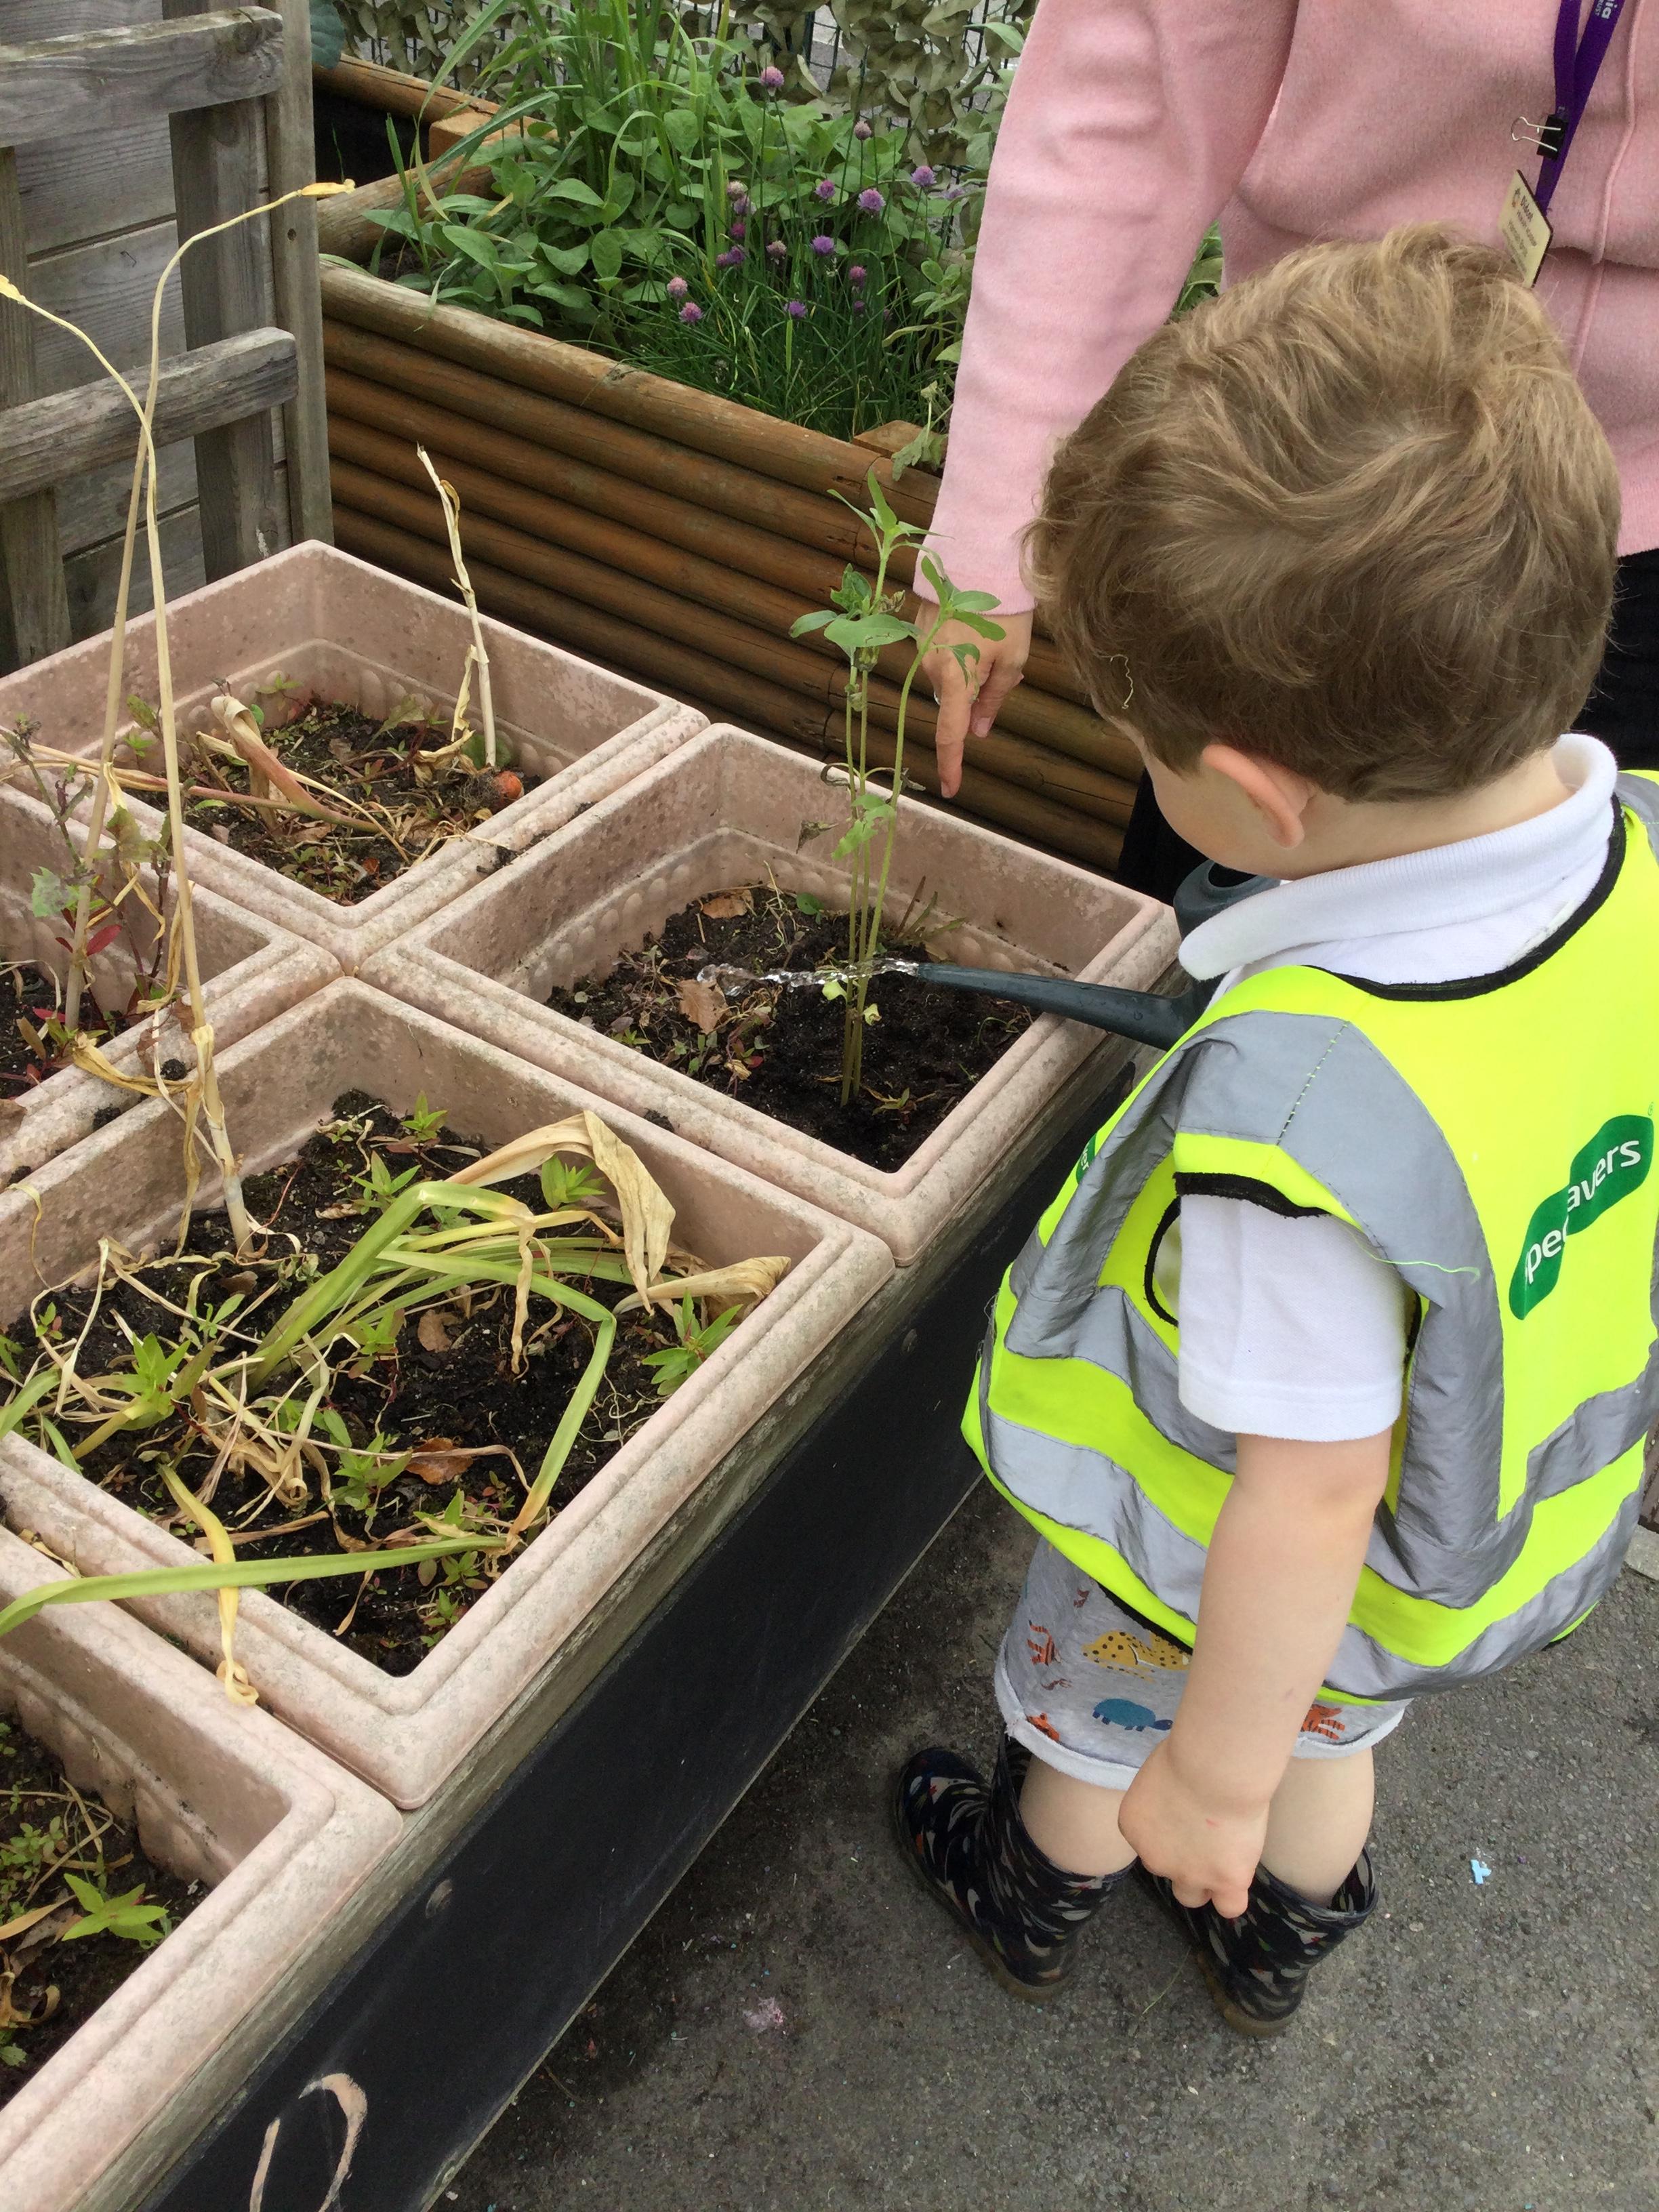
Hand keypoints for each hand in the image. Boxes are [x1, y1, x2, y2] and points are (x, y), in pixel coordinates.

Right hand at [920, 608, 1032, 798]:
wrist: (979, 555)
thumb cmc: (1003, 609)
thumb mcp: (1013, 658)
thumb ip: (994, 699)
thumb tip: (979, 730)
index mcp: (955, 678)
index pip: (950, 733)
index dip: (952, 764)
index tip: (951, 789)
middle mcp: (930, 667)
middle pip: (954, 700)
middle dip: (976, 694)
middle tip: (1007, 666)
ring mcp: (921, 646)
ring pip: (948, 676)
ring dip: (970, 670)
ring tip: (995, 637)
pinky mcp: (919, 628)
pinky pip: (940, 653)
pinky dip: (959, 650)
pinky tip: (978, 626)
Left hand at [1118, 1739, 1268, 1918]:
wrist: (1214, 1770)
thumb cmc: (1187, 1753)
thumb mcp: (1159, 1771)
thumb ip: (1163, 1794)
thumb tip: (1177, 1795)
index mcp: (1132, 1825)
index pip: (1147, 1840)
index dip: (1169, 1828)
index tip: (1187, 1809)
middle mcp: (1154, 1858)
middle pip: (1165, 1868)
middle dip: (1182, 1855)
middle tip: (1205, 1831)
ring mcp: (1189, 1874)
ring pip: (1191, 1897)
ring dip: (1203, 1883)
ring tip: (1221, 1858)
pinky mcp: (1224, 1881)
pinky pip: (1228, 1906)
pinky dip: (1231, 1896)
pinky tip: (1239, 1875)